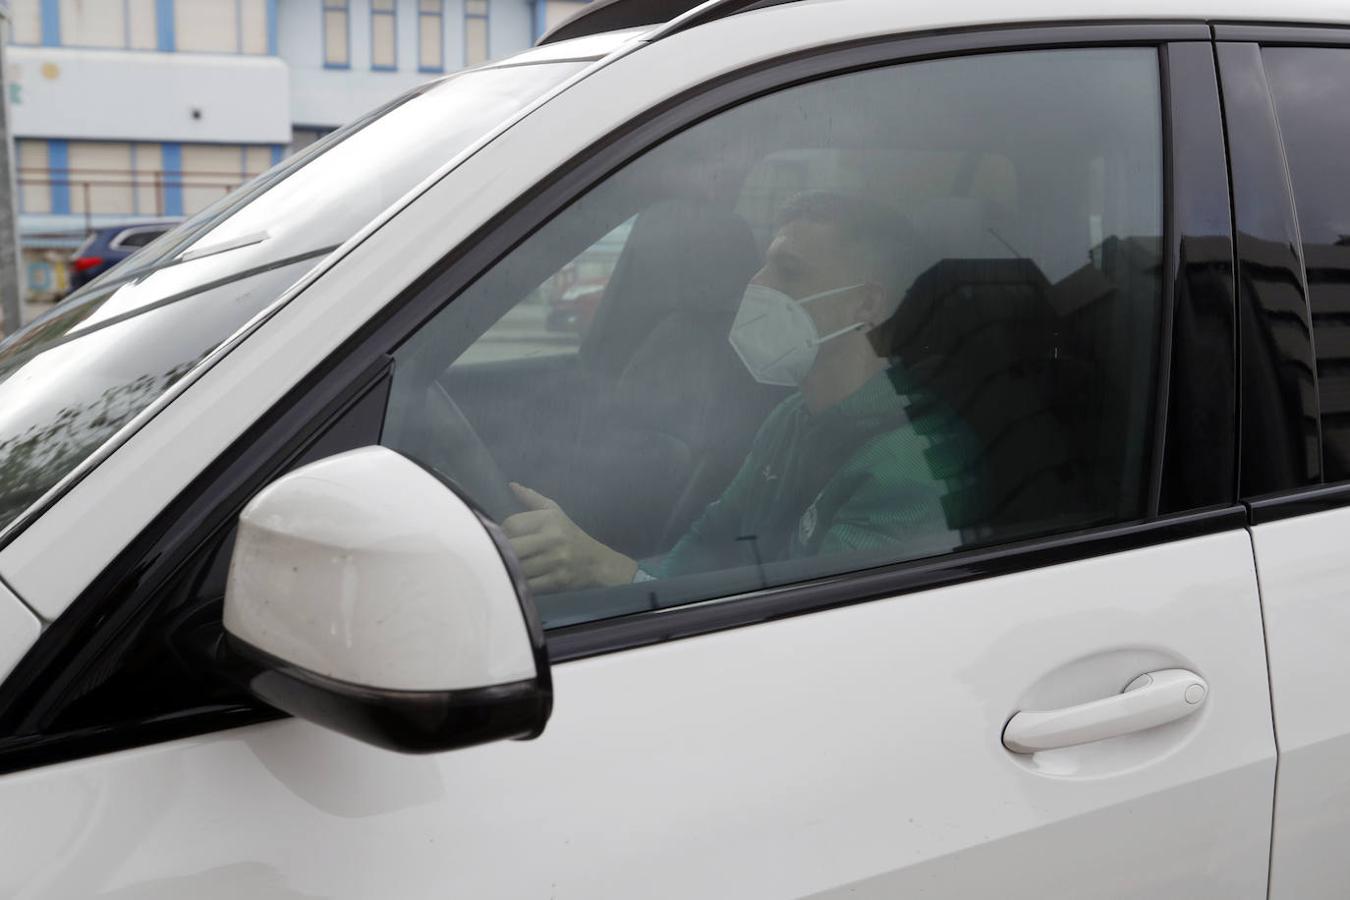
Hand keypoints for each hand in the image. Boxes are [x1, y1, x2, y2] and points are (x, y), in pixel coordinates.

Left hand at [502, 483, 637, 592]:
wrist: (597, 562)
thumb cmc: (570, 535)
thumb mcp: (554, 512)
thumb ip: (531, 498)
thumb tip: (511, 485)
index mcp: (549, 519)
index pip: (511, 525)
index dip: (502, 533)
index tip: (504, 539)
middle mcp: (553, 539)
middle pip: (511, 547)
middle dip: (501, 552)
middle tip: (500, 556)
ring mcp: (555, 562)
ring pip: (517, 567)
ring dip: (508, 569)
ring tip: (507, 567)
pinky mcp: (556, 582)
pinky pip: (526, 584)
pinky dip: (518, 583)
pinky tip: (517, 580)